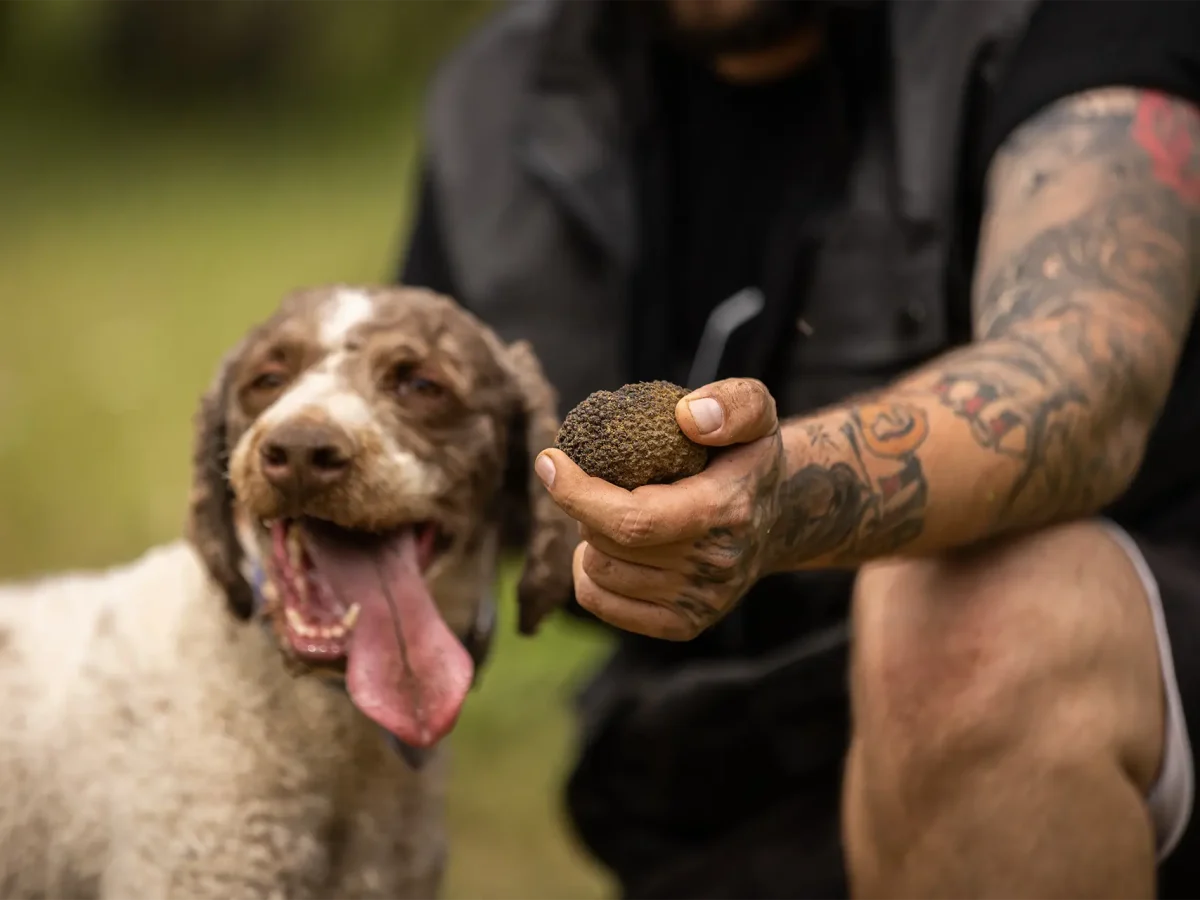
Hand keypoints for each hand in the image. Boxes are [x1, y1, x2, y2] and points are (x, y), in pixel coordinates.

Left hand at [534, 378, 783, 639]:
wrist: (780, 518)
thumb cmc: (748, 456)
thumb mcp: (757, 410)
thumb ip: (733, 403)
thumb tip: (688, 417)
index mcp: (726, 510)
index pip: (635, 520)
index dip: (579, 494)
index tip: (550, 461)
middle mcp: (715, 564)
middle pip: (609, 542)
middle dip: (587, 506)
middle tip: (601, 481)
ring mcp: (701, 600)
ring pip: (599, 572)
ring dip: (590, 538)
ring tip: (611, 512)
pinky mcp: (684, 624)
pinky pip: (601, 602)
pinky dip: (589, 574)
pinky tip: (606, 547)